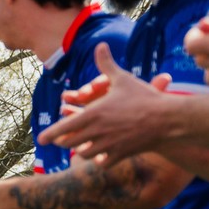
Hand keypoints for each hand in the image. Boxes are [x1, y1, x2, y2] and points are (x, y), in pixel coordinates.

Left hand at [35, 45, 175, 160]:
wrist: (167, 119)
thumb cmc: (144, 97)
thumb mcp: (123, 78)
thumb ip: (107, 64)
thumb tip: (100, 45)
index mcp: (92, 114)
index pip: (62, 128)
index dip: (49, 135)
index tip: (40, 139)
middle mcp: (96, 132)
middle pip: (68, 143)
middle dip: (63, 141)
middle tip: (61, 140)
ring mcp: (108, 146)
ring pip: (83, 154)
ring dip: (80, 150)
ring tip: (80, 146)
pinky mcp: (121, 155)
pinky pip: (102, 163)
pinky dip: (99, 160)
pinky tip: (100, 156)